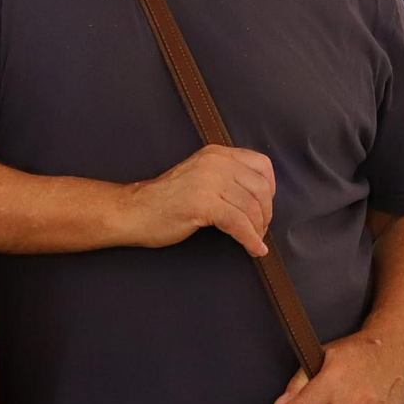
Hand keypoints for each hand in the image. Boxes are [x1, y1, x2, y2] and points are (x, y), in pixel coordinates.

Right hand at [121, 144, 274, 255]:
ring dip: (258, 230)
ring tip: (254, 242)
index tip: (265, 208)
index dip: (270, 189)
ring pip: (251, 207)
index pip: (262, 165)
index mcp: (217, 154)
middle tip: (260, 230)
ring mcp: (208, 181)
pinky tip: (254, 250)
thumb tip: (260, 199)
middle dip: (266, 214)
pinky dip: (250, 239)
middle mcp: (216, 162)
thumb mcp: (201, 176)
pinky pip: (238, 223)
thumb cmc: (166, 200)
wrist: (133, 211)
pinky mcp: (203, 203)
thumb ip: (227, 178)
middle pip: (260, 188)